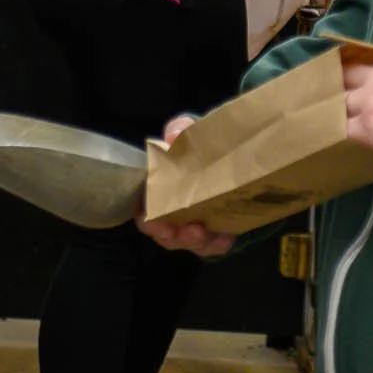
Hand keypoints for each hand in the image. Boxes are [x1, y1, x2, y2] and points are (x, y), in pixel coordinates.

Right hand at [135, 114, 234, 258]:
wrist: (227, 150)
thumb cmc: (198, 142)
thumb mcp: (187, 130)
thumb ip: (179, 127)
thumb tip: (172, 137)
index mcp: (159, 191)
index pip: (145, 213)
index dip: (148, 221)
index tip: (153, 220)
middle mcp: (172, 213)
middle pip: (167, 235)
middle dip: (176, 237)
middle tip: (191, 232)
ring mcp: (192, 224)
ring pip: (190, 244)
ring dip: (197, 242)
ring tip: (207, 234)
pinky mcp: (212, 230)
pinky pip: (213, 245)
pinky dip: (218, 244)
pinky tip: (226, 237)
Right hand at [343, 55, 372, 162]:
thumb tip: (370, 130)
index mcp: (367, 128)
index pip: (338, 126)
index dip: (340, 125)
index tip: (343, 125)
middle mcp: (367, 99)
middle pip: (341, 99)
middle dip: (342, 103)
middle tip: (345, 105)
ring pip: (350, 73)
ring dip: (349, 80)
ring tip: (350, 81)